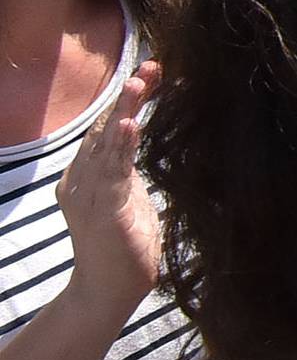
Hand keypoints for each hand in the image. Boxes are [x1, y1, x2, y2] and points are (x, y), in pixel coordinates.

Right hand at [56, 62, 161, 330]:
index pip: (105, 128)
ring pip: (107, 144)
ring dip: (124, 112)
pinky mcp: (104, 212)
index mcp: (84, 175)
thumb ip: (127, 166)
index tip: (151, 73)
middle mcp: (81, 180)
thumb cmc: (122, 245)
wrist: (107, 292)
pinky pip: (113, 173)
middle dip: (127, 97)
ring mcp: (89, 195)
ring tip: (138, 84)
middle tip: (149, 67)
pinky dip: (122, 147)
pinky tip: (131, 125)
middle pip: (105, 129)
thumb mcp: (128, 195)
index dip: (126, 100)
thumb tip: (138, 133)